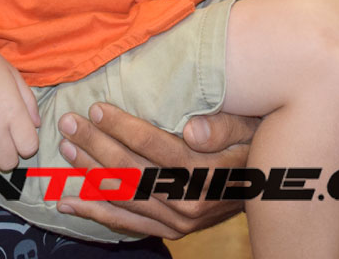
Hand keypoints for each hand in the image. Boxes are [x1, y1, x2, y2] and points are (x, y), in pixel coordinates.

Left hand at [53, 102, 258, 238]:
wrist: (274, 188)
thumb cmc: (255, 145)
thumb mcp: (249, 128)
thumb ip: (222, 128)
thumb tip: (193, 129)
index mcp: (205, 173)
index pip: (154, 146)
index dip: (122, 126)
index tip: (96, 107)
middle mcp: (188, 202)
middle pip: (131, 170)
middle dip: (95, 144)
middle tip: (69, 121)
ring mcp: (179, 221)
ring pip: (124, 195)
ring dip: (89, 172)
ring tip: (64, 149)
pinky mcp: (173, 231)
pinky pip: (127, 223)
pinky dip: (95, 212)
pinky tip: (68, 202)